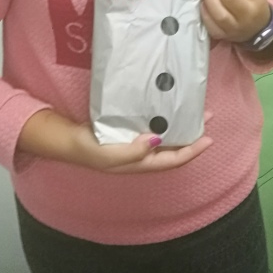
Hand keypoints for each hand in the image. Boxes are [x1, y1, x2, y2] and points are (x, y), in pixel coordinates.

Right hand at [17, 110, 212, 173]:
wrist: (64, 140)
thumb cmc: (86, 149)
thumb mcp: (107, 154)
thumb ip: (131, 151)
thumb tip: (156, 141)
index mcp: (139, 164)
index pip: (173, 160)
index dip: (192, 151)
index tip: (209, 138)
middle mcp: (141, 156)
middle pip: (173, 148)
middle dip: (192, 136)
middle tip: (206, 117)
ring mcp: (135, 144)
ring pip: (165, 138)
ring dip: (180, 126)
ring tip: (193, 111)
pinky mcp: (127, 132)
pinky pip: (152, 128)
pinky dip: (164, 120)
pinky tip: (167, 108)